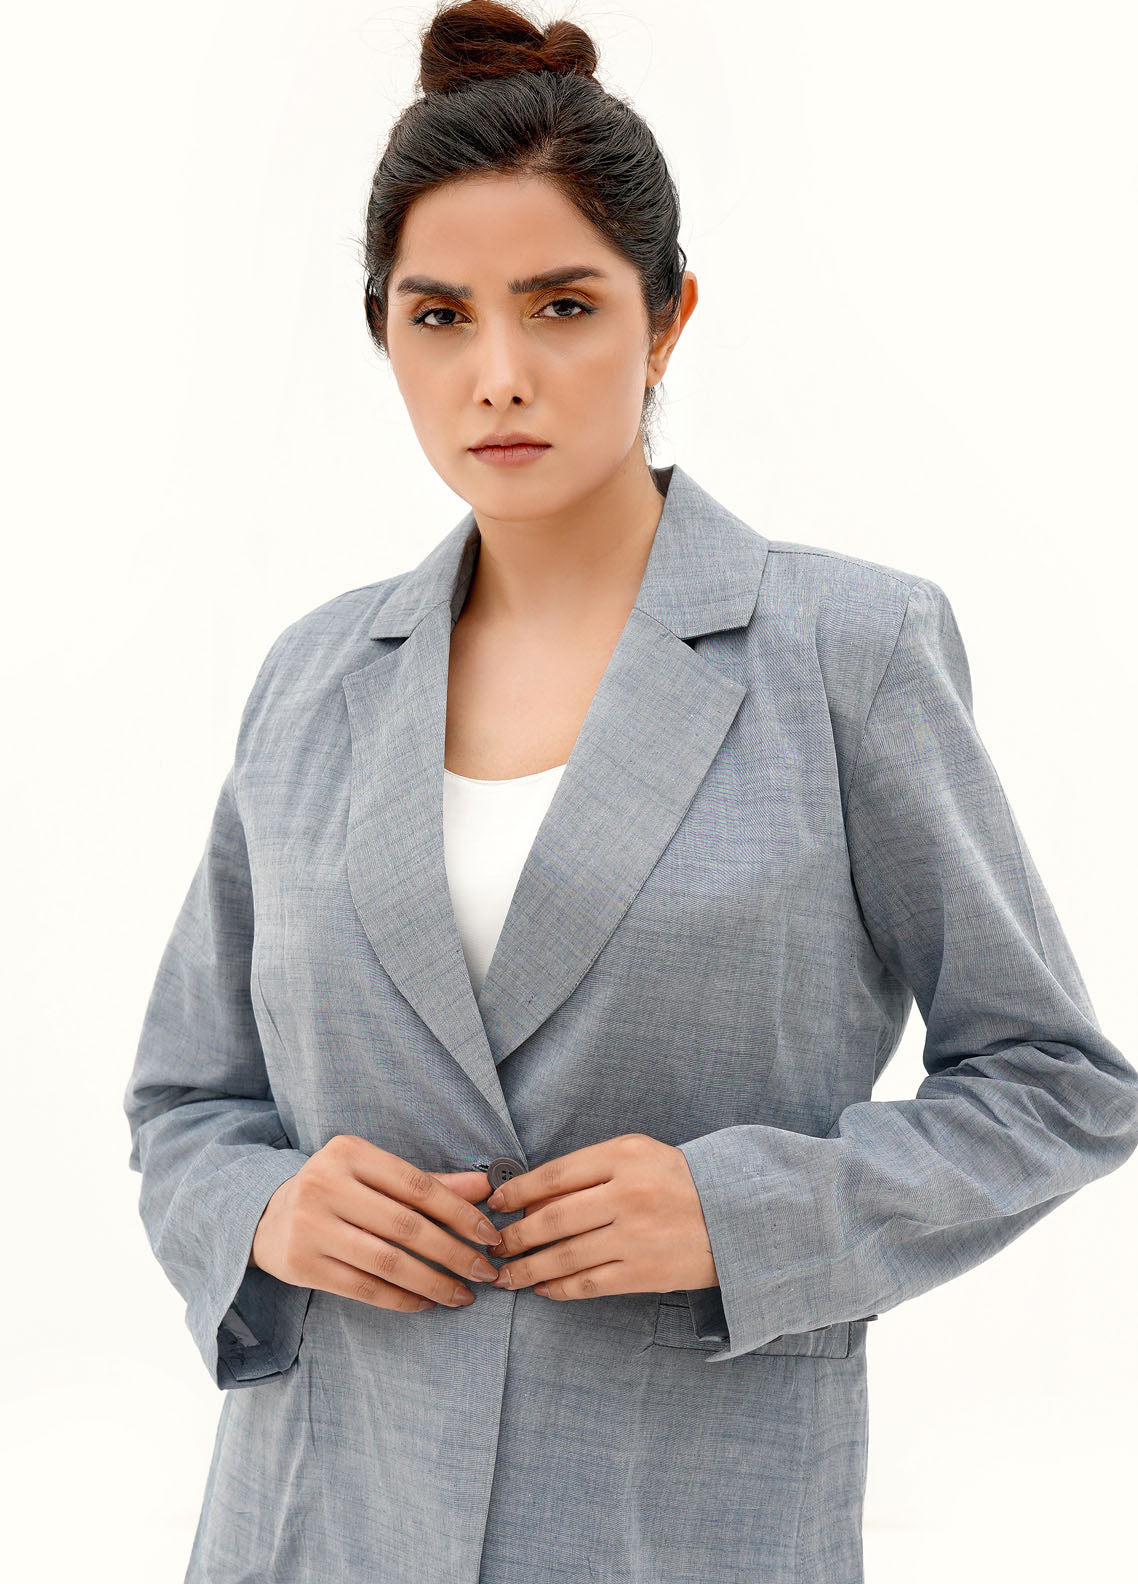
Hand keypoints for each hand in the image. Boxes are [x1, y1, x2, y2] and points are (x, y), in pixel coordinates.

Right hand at [248, 1134, 502, 1313]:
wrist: (267, 1217)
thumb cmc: (337, 1191)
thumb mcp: (374, 1175)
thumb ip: (429, 1182)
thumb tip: (484, 1187)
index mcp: (348, 1153)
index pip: (418, 1185)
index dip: (460, 1212)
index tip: (490, 1236)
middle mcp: (325, 1185)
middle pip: (406, 1226)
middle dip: (454, 1253)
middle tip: (485, 1271)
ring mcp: (309, 1226)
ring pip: (387, 1262)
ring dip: (433, 1282)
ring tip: (462, 1294)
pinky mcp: (301, 1264)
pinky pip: (363, 1288)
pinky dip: (401, 1299)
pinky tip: (425, 1302)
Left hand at [484, 1133, 717, 1299]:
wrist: (737, 1216)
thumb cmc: (679, 1181)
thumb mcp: (638, 1155)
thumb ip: (591, 1170)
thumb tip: (534, 1198)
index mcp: (623, 1156)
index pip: (554, 1174)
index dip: (517, 1190)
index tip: (497, 1202)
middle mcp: (626, 1195)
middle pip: (552, 1218)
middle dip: (514, 1235)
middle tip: (493, 1246)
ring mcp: (634, 1236)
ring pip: (564, 1255)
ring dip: (527, 1268)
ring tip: (505, 1275)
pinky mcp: (643, 1272)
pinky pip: (588, 1283)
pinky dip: (558, 1288)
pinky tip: (542, 1288)